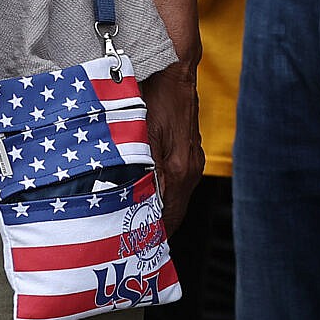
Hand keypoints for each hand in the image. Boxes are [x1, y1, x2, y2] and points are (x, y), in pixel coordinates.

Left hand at [141, 65, 202, 232]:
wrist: (174, 71)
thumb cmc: (153, 98)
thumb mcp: (138, 136)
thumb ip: (139, 172)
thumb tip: (133, 206)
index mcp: (178, 171)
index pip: (168, 218)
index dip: (152, 236)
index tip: (133, 249)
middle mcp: (189, 170)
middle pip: (174, 213)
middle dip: (153, 228)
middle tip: (128, 241)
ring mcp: (191, 161)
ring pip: (175, 199)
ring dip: (157, 210)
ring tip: (132, 221)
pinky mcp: (188, 153)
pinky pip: (176, 183)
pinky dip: (162, 194)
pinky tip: (144, 193)